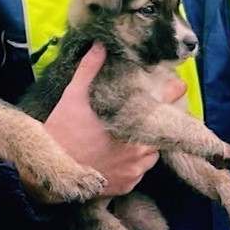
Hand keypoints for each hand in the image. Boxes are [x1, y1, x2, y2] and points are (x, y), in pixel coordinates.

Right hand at [39, 46, 181, 201]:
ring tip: (133, 136)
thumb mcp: (73, 96)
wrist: (51, 169)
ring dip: (148, 144)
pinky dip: (136, 163)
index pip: (164, 102)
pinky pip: (140, 171)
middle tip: (151, 113)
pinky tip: (122, 156)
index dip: (172, 91)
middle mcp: (139, 148)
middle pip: (161, 131)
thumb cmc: (62, 130)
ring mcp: (134, 169)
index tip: (178, 85)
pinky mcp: (127, 184)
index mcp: (131, 122)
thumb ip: (90, 69)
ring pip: (153, 153)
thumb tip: (100, 45)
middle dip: (158, 121)